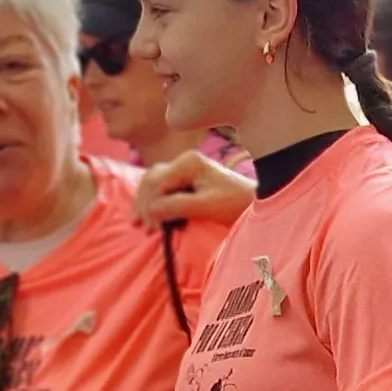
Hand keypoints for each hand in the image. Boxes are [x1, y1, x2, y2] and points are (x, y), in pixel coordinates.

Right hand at [134, 152, 254, 227]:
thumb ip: (178, 206)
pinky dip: (153, 201)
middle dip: (144, 204)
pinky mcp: (185, 180)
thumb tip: (150, 210)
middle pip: (151, 180)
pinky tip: (149, 216)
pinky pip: (161, 188)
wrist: (253, 202)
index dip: (150, 205)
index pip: (157, 183)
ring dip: (145, 203)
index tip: (150, 228)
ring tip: (138, 224)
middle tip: (139, 227)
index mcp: (188, 162)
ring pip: (153, 184)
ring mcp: (183, 170)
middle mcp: (183, 161)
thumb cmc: (234, 203)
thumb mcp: (206, 206)